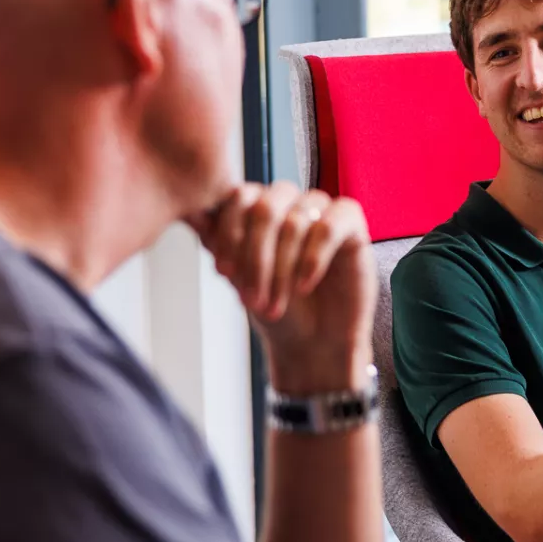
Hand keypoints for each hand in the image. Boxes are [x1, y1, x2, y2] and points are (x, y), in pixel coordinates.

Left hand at [191, 182, 375, 395]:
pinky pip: (328, 227)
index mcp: (261, 207)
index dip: (228, 233)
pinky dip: (312, 259)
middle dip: (254, 256)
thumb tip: (191, 213)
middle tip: (251, 297)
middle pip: (265, 207)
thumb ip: (218, 243)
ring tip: (275, 302)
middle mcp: (291, 202)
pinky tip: (304, 286)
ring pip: (295, 221)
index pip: (239, 197)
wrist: (311, 344)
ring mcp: (322, 210)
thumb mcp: (239, 277)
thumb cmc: (277, 309)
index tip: (222, 271)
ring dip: (280, 268)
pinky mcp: (351, 225)